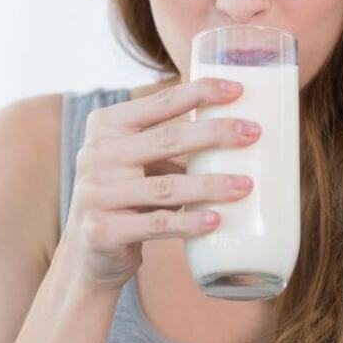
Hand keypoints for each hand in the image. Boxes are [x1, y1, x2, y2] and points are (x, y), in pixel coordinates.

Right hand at [59, 77, 261, 291]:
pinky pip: (156, 224)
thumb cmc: (127, 198)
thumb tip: (236, 126)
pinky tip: (217, 219)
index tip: (238, 89)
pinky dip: (189, 222)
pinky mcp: (103, 231)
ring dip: (211, 184)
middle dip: (215, 134)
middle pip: (167, 139)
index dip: (200, 93)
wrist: (89, 253)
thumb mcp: (137, 162)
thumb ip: (168, 144)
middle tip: (254, 133)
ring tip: (246, 185)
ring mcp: (96, 194)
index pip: (159, 103)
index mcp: (105, 127)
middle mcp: (96, 155)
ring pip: (166, 186)